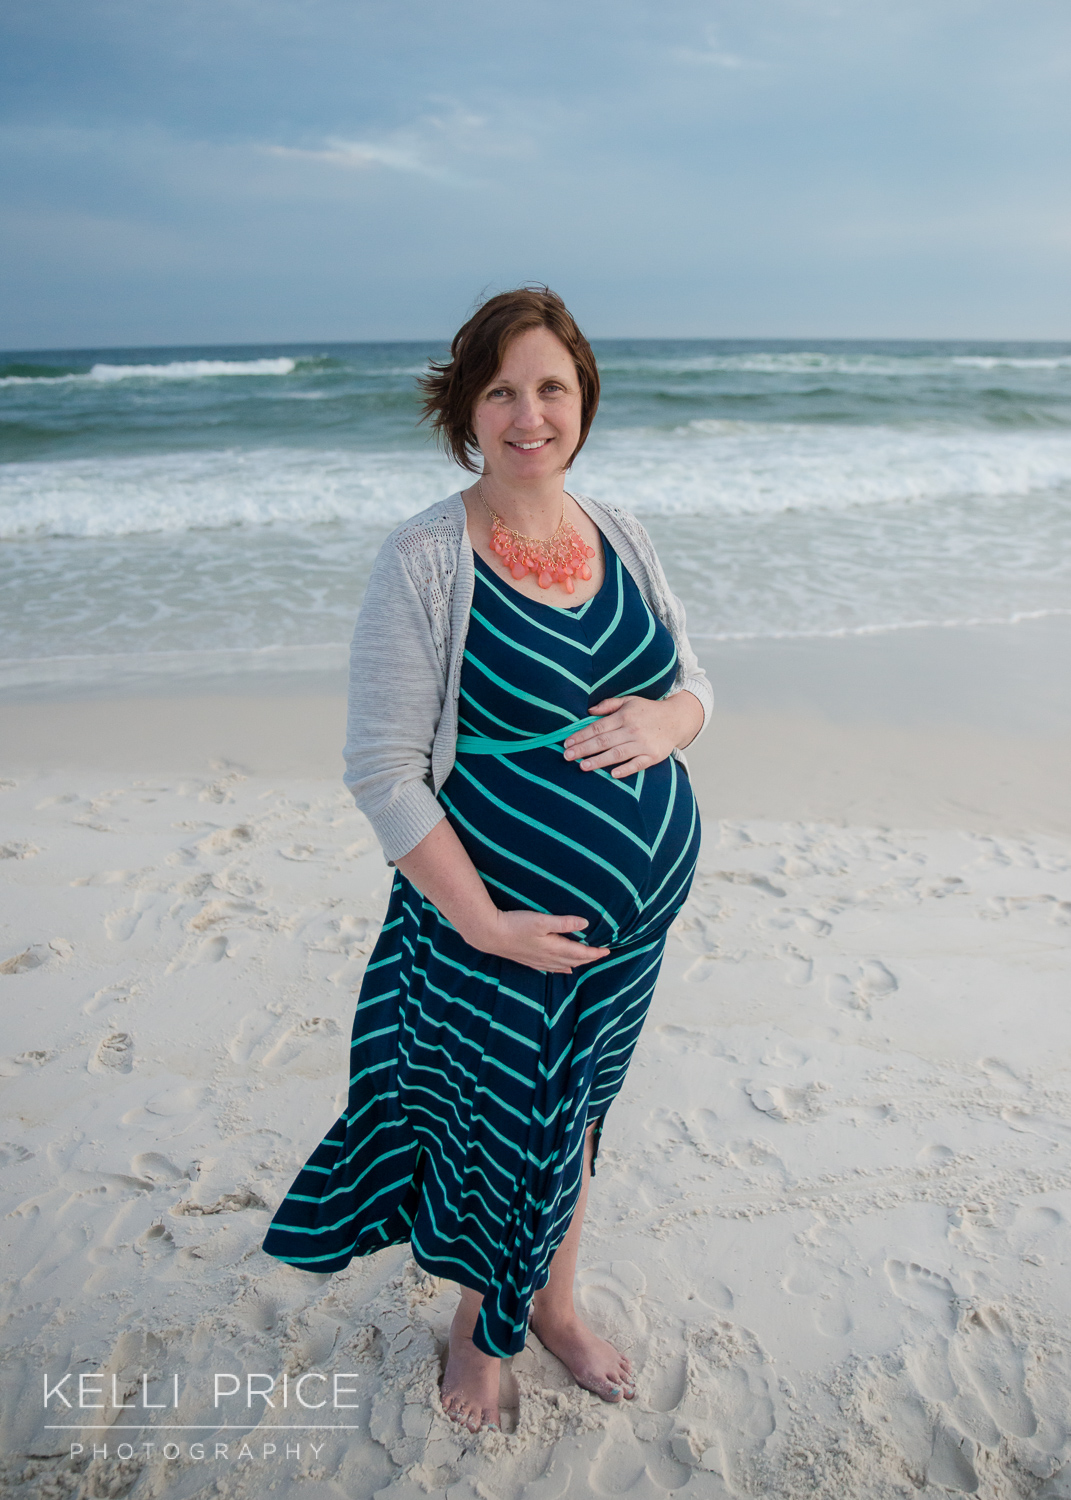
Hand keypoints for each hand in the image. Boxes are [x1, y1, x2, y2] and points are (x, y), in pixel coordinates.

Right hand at [466, 909, 609, 973]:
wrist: (491, 934)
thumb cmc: (516, 925)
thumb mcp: (542, 920)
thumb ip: (564, 922)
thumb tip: (585, 923)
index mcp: (554, 948)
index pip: (581, 953)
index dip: (595, 953)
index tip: (608, 951)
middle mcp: (548, 958)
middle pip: (574, 961)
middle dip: (589, 959)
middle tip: (602, 955)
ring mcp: (538, 961)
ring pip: (564, 966)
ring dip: (577, 964)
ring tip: (587, 962)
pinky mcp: (529, 961)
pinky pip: (551, 969)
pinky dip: (562, 969)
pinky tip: (564, 970)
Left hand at [563, 692, 703, 777]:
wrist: (676, 720)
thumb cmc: (648, 711)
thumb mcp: (629, 701)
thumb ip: (608, 705)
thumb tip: (588, 711)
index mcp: (624, 716)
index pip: (598, 727)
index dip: (581, 735)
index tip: (567, 743)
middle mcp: (632, 730)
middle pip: (604, 741)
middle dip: (584, 749)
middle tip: (567, 756)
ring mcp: (643, 744)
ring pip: (617, 754)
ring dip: (599, 761)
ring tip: (582, 766)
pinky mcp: (653, 756)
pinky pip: (637, 764)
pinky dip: (625, 769)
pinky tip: (612, 774)